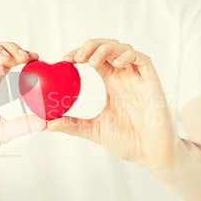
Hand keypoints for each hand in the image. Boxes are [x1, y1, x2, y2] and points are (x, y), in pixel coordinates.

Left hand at [47, 39, 178, 170]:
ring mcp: (139, 78)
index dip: (80, 53)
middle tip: (75, 57)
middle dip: (91, 46)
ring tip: (91, 60)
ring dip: (106, 49)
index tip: (64, 59)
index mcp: (112, 82)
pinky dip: (129, 56)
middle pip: (108, 48)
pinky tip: (116, 64)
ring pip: (124, 49)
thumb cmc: (127, 141)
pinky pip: (143, 60)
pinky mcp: (152, 83)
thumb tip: (47, 123)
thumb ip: (73, 124)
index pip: (95, 58)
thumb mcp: (94, 130)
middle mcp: (125, 76)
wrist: (150, 154)